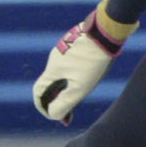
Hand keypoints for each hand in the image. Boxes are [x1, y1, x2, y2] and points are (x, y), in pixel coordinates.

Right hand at [31, 6, 127, 123]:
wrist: (106, 31)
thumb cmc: (93, 61)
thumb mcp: (80, 87)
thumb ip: (65, 103)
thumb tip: (53, 114)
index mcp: (53, 69)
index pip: (39, 91)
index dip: (43, 106)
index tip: (54, 115)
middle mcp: (55, 58)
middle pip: (51, 83)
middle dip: (58, 99)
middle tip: (70, 113)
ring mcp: (65, 49)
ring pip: (62, 73)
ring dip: (67, 87)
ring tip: (81, 96)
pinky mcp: (76, 43)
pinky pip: (72, 63)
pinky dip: (76, 75)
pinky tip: (90, 76)